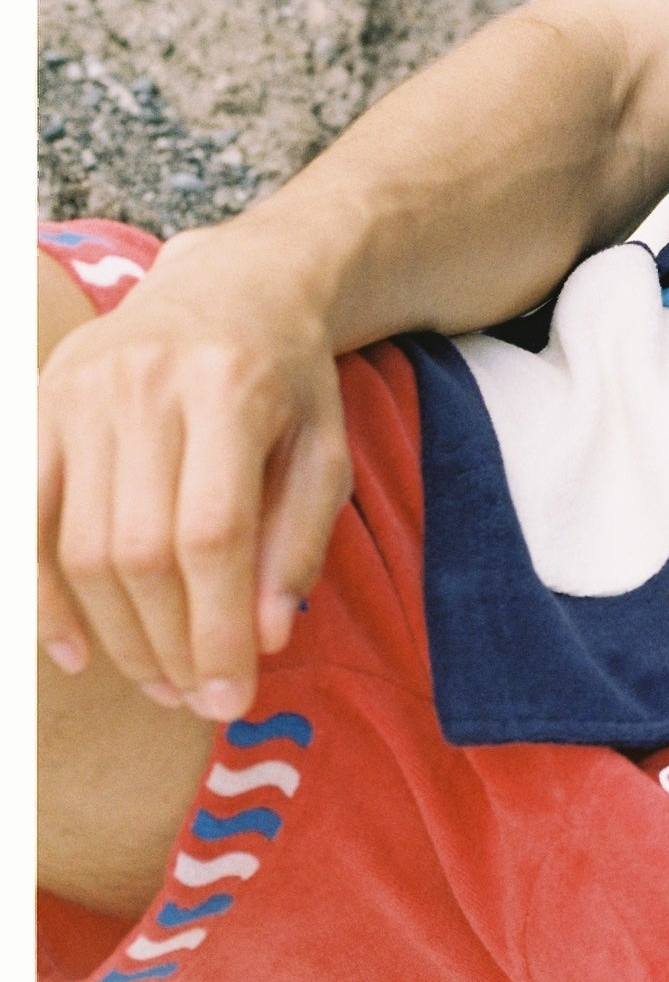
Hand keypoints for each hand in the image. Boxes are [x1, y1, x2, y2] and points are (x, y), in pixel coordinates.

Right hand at [38, 225, 354, 724]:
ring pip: (82, 547)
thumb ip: (298, 540)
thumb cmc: (289, 379)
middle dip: (169, 643)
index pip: (213, 534)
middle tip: (197, 697)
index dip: (218, 628)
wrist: (233, 284)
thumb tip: (266, 640)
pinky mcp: (39, 406)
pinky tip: (76, 654)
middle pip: (142, 550)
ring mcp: (81, 392)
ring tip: (159, 681)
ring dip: (117, 634)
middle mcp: (146, 384)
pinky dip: (42, 597)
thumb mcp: (325, 448)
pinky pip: (23, 522)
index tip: (233, 697)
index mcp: (230, 387)